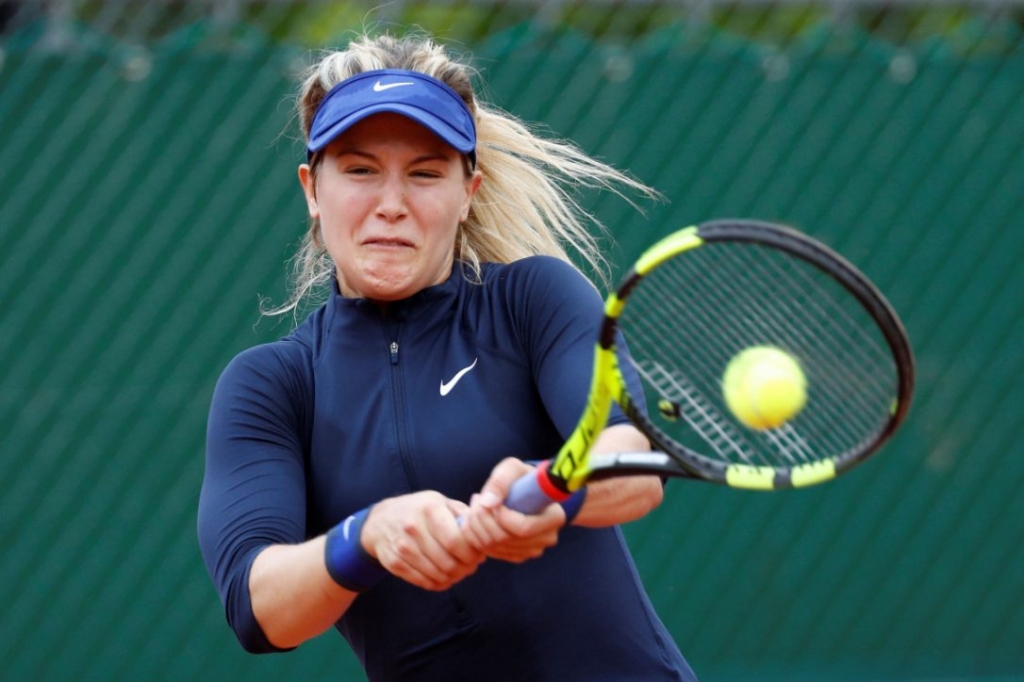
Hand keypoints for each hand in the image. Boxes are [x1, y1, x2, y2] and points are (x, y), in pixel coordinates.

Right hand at [360, 491, 485, 590]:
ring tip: (459, 571)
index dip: (472, 553)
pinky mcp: (394, 563)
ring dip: (454, 577)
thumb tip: (483, 531)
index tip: (479, 555)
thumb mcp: (439, 502)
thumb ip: (463, 514)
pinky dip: (439, 583)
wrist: (380, 520)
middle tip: (471, 566)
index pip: (455, 541)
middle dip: (465, 568)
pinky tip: (444, 576)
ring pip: (437, 575)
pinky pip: (424, 582)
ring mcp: (402, 547)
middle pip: (448, 561)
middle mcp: (414, 528)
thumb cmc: (418, 510)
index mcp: (430, 509)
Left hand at [461, 457, 564, 562]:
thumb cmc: (521, 478)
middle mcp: (547, 538)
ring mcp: (533, 550)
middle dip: (483, 519)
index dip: (500, 516)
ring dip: (477, 526)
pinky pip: (492, 553)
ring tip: (476, 506)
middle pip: (506, 539)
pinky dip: (477, 537)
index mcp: (554, 517)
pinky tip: (476, 520)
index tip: (490, 500)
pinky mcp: (518, 555)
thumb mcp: (513, 469)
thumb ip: (500, 481)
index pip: (523, 527)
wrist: (527, 491)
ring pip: (495, 547)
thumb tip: (488, 503)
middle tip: (476, 499)